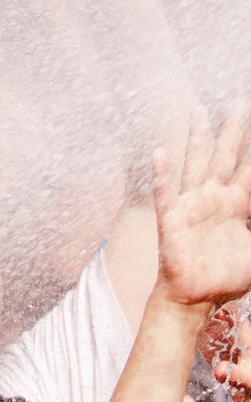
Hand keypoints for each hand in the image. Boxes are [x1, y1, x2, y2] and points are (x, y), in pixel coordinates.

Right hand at [153, 103, 250, 308]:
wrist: (197, 298)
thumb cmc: (227, 278)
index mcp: (236, 205)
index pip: (250, 170)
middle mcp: (213, 199)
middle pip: (225, 156)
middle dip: (232, 131)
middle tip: (238, 103)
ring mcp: (191, 205)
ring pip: (195, 163)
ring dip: (196, 138)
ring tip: (196, 111)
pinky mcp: (172, 219)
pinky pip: (166, 192)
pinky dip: (162, 173)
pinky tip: (160, 153)